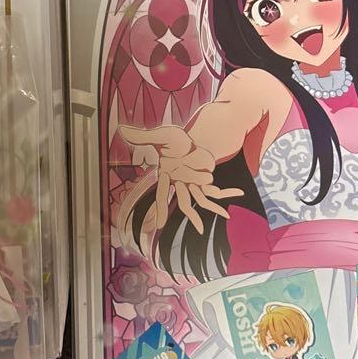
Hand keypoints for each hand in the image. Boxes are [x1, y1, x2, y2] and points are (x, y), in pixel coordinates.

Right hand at [118, 124, 241, 234]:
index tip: (157, 225)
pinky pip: (215, 191)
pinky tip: (236, 193)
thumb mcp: (161, 135)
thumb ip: (142, 136)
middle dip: (191, 216)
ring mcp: (193, 182)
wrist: (189, 138)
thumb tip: (120, 129)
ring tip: (225, 216)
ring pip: (202, 199)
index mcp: (168, 174)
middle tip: (198, 229)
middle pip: (185, 202)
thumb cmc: (173, 138)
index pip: (163, 194)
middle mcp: (180, 182)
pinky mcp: (204, 180)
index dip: (161, 208)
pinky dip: (226, 192)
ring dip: (214, 207)